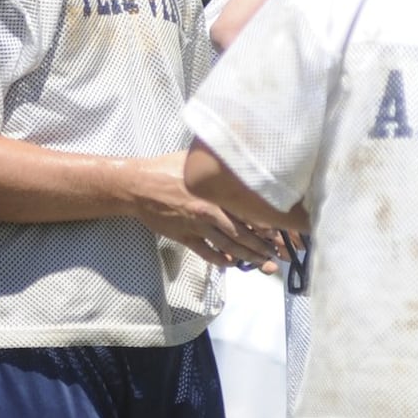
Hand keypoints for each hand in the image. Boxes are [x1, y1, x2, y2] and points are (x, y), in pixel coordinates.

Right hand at [129, 154, 280, 266]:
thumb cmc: (166, 168)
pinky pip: (206, 253)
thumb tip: (238, 153)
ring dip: (247, 257)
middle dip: (262, 247)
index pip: (248, 212)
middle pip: (242, 234)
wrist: (137, 185)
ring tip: (262, 264)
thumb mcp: (195, 159)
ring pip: (228, 247)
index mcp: (215, 192)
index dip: (266, 225)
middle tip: (277, 256)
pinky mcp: (184, 237)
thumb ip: (218, 163)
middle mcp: (209, 211)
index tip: (280, 233)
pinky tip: (231, 265)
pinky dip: (220, 261)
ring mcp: (197, 226)